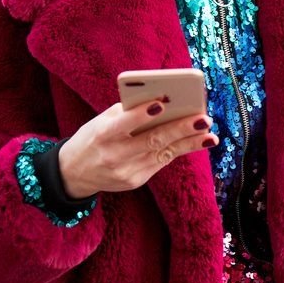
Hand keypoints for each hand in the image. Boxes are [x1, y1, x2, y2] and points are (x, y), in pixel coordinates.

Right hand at [57, 100, 217, 198]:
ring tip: (209, 134)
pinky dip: (180, 150)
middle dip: (180, 129)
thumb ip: (127, 112)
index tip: (161, 103)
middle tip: (203, 118)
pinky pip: (162, 162)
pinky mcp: (135, 181)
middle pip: (152, 141)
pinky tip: (198, 142)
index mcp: (102, 135)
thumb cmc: (92, 138)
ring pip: (163, 154)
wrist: (74, 173)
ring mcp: (126, 172)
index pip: (123, 124)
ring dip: (189, 143)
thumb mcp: (100, 121)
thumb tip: (163, 101)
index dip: (141, 115)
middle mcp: (114, 155)